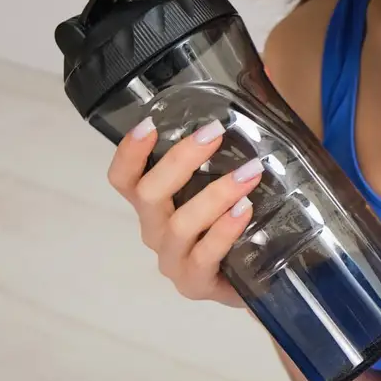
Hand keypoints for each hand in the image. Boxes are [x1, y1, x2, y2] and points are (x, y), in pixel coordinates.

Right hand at [107, 118, 265, 308]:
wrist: (254, 280)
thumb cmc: (235, 224)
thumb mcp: (224, 186)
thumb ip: (226, 153)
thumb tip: (256, 97)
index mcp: (154, 204)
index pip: (124, 178)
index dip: (129, 152)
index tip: (150, 124)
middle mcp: (155, 230)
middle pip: (149, 194)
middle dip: (181, 160)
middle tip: (215, 133)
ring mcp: (172, 260)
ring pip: (180, 224)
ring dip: (216, 194)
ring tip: (249, 173)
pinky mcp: (194, 283)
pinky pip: (204, 255)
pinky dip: (224, 230)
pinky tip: (244, 211)